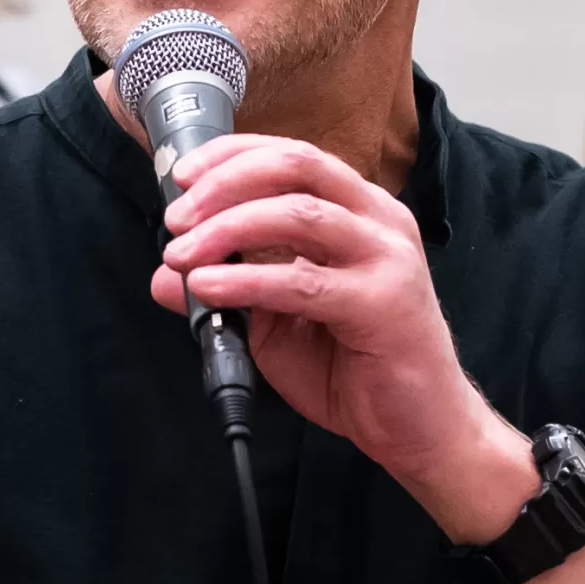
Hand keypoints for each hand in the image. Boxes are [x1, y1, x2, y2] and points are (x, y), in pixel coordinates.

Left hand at [153, 133, 532, 541]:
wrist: (419, 427)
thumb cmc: (357, 367)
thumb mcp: (275, 324)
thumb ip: (226, 290)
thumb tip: (165, 276)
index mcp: (358, 211)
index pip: (292, 157)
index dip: (231, 156)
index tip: (181, 177)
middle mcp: (378, 221)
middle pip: (297, 167)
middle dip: (225, 182)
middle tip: (176, 216)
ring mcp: (387, 258)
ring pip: (298, 214)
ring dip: (228, 227)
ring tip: (183, 255)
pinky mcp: (384, 304)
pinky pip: (303, 281)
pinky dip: (247, 279)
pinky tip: (210, 286)